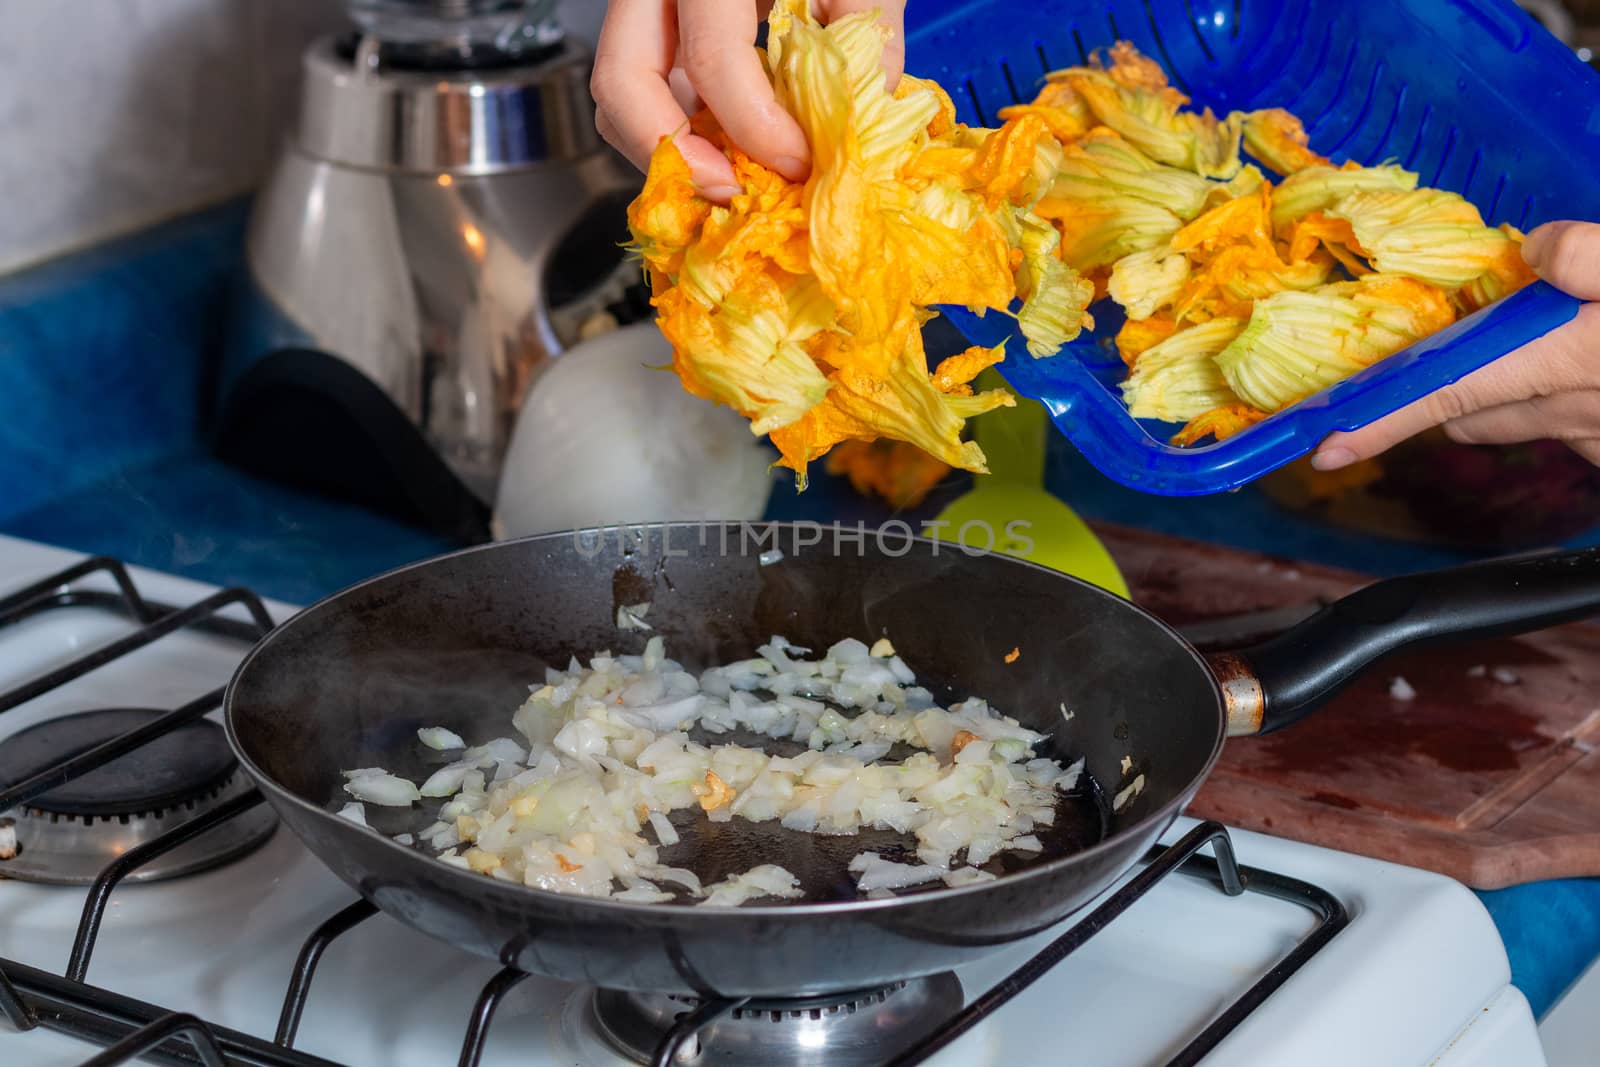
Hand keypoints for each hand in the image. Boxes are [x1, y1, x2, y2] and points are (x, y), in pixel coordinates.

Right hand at [591, 0, 907, 200]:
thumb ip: (866, 25)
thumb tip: (869, 107)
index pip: (713, 58)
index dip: (756, 128)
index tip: (800, 163)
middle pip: (623, 82)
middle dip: (676, 155)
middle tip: (733, 192)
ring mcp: (644, 6)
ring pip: (620, 95)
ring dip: (671, 150)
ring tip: (735, 178)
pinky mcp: (653, 28)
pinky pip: (646, 92)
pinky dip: (679, 132)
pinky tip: (730, 150)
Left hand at [1312, 221, 1599, 469]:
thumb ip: (1587, 256)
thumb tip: (1534, 247)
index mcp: (1556, 362)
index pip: (1439, 394)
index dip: (1376, 423)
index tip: (1326, 450)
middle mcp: (1565, 413)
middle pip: (1468, 410)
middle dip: (1448, 379)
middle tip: (1462, 329)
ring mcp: (1594, 436)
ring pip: (1516, 418)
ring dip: (1506, 387)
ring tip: (1539, 333)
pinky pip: (1566, 424)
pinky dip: (1559, 396)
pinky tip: (1589, 357)